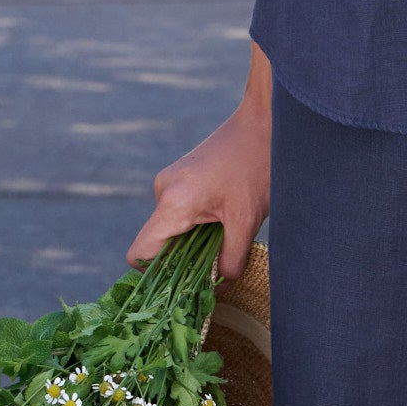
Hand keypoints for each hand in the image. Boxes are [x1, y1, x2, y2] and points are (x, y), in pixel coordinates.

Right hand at [129, 53, 271, 280]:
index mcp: (172, 203)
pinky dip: (197, 222)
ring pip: (171, 227)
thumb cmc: (257, 166)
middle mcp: (163, 190)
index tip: (182, 283)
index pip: (140, 253)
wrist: (266, 121)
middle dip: (182, 259)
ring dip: (194, 239)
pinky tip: (225, 216)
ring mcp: (170, 180)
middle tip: (214, 265)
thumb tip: (221, 285)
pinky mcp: (181, 175)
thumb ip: (231, 259)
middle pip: (157, 242)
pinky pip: (179, 211)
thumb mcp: (247, 220)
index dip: (155, 275)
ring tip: (227, 232)